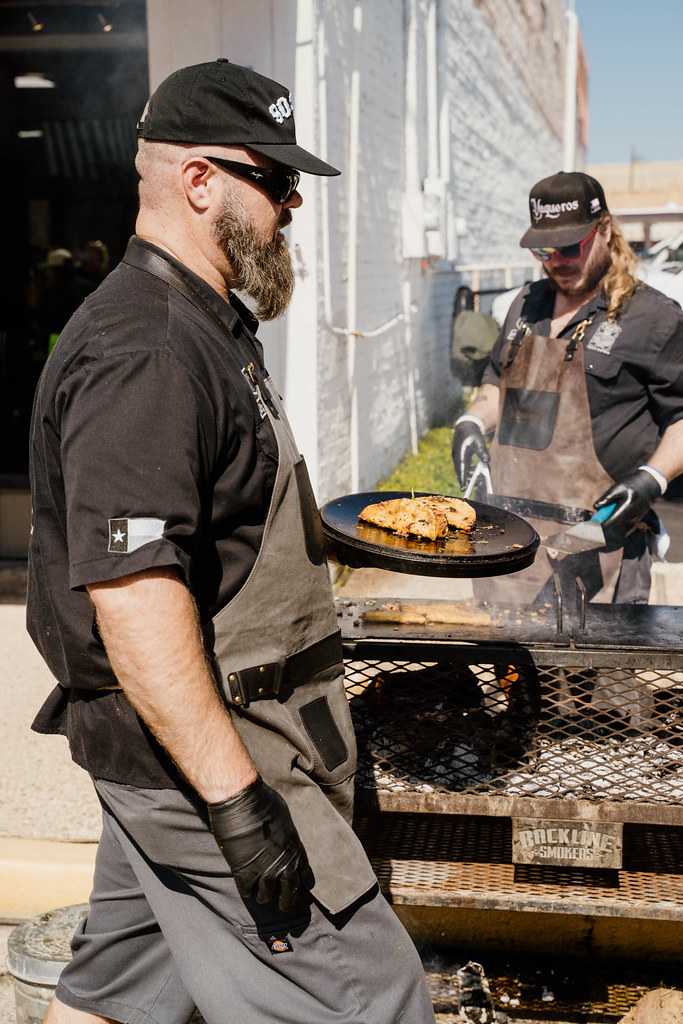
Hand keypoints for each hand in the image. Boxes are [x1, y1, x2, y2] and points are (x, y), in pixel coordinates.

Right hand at [208, 778, 308, 911]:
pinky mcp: (244, 873)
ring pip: (266, 895)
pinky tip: (245, 887)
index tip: (296, 886)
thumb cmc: (262, 800)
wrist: (241, 799)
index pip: (302, 872)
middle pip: (290, 891)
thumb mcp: (283, 816)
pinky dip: (246, 890)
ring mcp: (264, 870)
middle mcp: (284, 863)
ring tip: (261, 895)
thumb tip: (281, 838)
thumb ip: (284, 833)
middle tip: (284, 907)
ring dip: (264, 895)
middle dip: (287, 900)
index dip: (298, 880)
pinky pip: (247, 891)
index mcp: (295, 846)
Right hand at [452, 418, 488, 491]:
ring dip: (472, 474)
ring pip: (464, 471)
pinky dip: (471, 470)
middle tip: (480, 483)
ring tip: (482, 475)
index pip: (460, 470)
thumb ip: (483, 451)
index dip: (462, 480)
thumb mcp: (479, 441)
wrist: (466, 426)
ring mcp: (458, 458)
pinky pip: (464, 467)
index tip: (463, 489)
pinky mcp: (460, 458)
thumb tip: (487, 461)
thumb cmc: (472, 434)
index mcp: (460, 454)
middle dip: (470, 479)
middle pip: (462, 472)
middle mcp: (457, 458)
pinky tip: (478, 470)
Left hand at [594, 469, 662, 527]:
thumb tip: (596, 507)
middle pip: (613, 523)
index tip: (593, 521)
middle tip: (606, 506)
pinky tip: (624, 505)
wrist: (648, 485)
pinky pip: (624, 520)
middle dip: (607, 516)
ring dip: (614, 515)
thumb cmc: (631, 484)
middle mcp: (632, 516)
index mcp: (626, 508)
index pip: (610, 523)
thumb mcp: (616, 488)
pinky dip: (620, 514)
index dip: (600, 523)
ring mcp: (635, 519)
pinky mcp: (637, 519)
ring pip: (618, 522)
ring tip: (618, 502)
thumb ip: (606, 498)